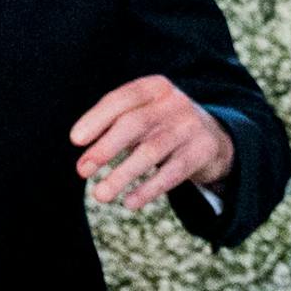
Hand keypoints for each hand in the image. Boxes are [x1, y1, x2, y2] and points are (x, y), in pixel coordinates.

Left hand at [70, 75, 234, 209]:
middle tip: (82, 171)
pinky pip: (172, 173)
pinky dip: (148, 189)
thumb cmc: (163, 127)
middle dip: (105, 148)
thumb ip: (116, 127)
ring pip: (151, 151)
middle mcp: (174, 102)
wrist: (215, 138)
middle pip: (134, 124)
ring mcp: (190, 126)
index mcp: (155, 87)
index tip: (75, 140)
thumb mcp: (145, 115)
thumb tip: (85, 160)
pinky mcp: (203, 151)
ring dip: (122, 175)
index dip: (96, 119)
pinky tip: (130, 202)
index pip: (121, 99)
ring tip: (100, 195)